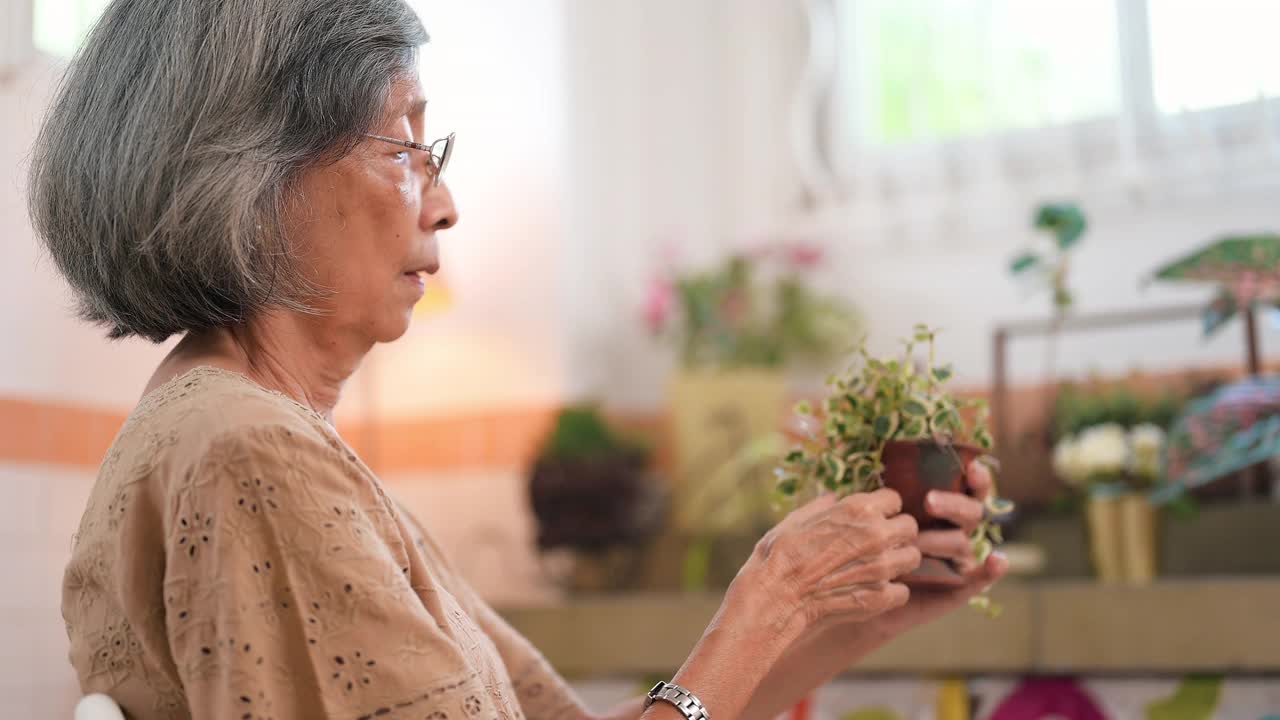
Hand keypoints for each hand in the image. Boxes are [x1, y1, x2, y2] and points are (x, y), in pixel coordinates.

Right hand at [738, 488, 920, 636]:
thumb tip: (832, 498)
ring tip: (877, 569)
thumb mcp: (797, 519)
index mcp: (857, 509)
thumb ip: (822, 506)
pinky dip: (890, 593)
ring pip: (913, 558)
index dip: (883, 510)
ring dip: (898, 562)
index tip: (874, 519)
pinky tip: (871, 592)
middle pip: (910, 527)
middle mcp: (876, 534)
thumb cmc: (779, 554)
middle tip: (879, 545)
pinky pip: (903, 592)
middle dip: (897, 534)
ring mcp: (882, 567)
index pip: (894, 499)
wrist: (776, 596)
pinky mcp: (882, 597)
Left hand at [866, 460, 1009, 637]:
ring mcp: (959, 560)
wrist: (862, 589)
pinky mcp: (960, 587)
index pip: (969, 490)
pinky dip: (992, 570)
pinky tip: (997, 560)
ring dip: (940, 540)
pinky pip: (981, 579)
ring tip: (915, 544)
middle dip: (953, 504)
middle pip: (971, 512)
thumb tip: (878, 474)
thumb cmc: (869, 545)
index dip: (976, 478)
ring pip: (961, 542)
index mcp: (943, 511)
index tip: (972, 467)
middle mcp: (956, 531)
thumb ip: (885, 495)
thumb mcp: (877, 516)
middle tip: (929, 501)